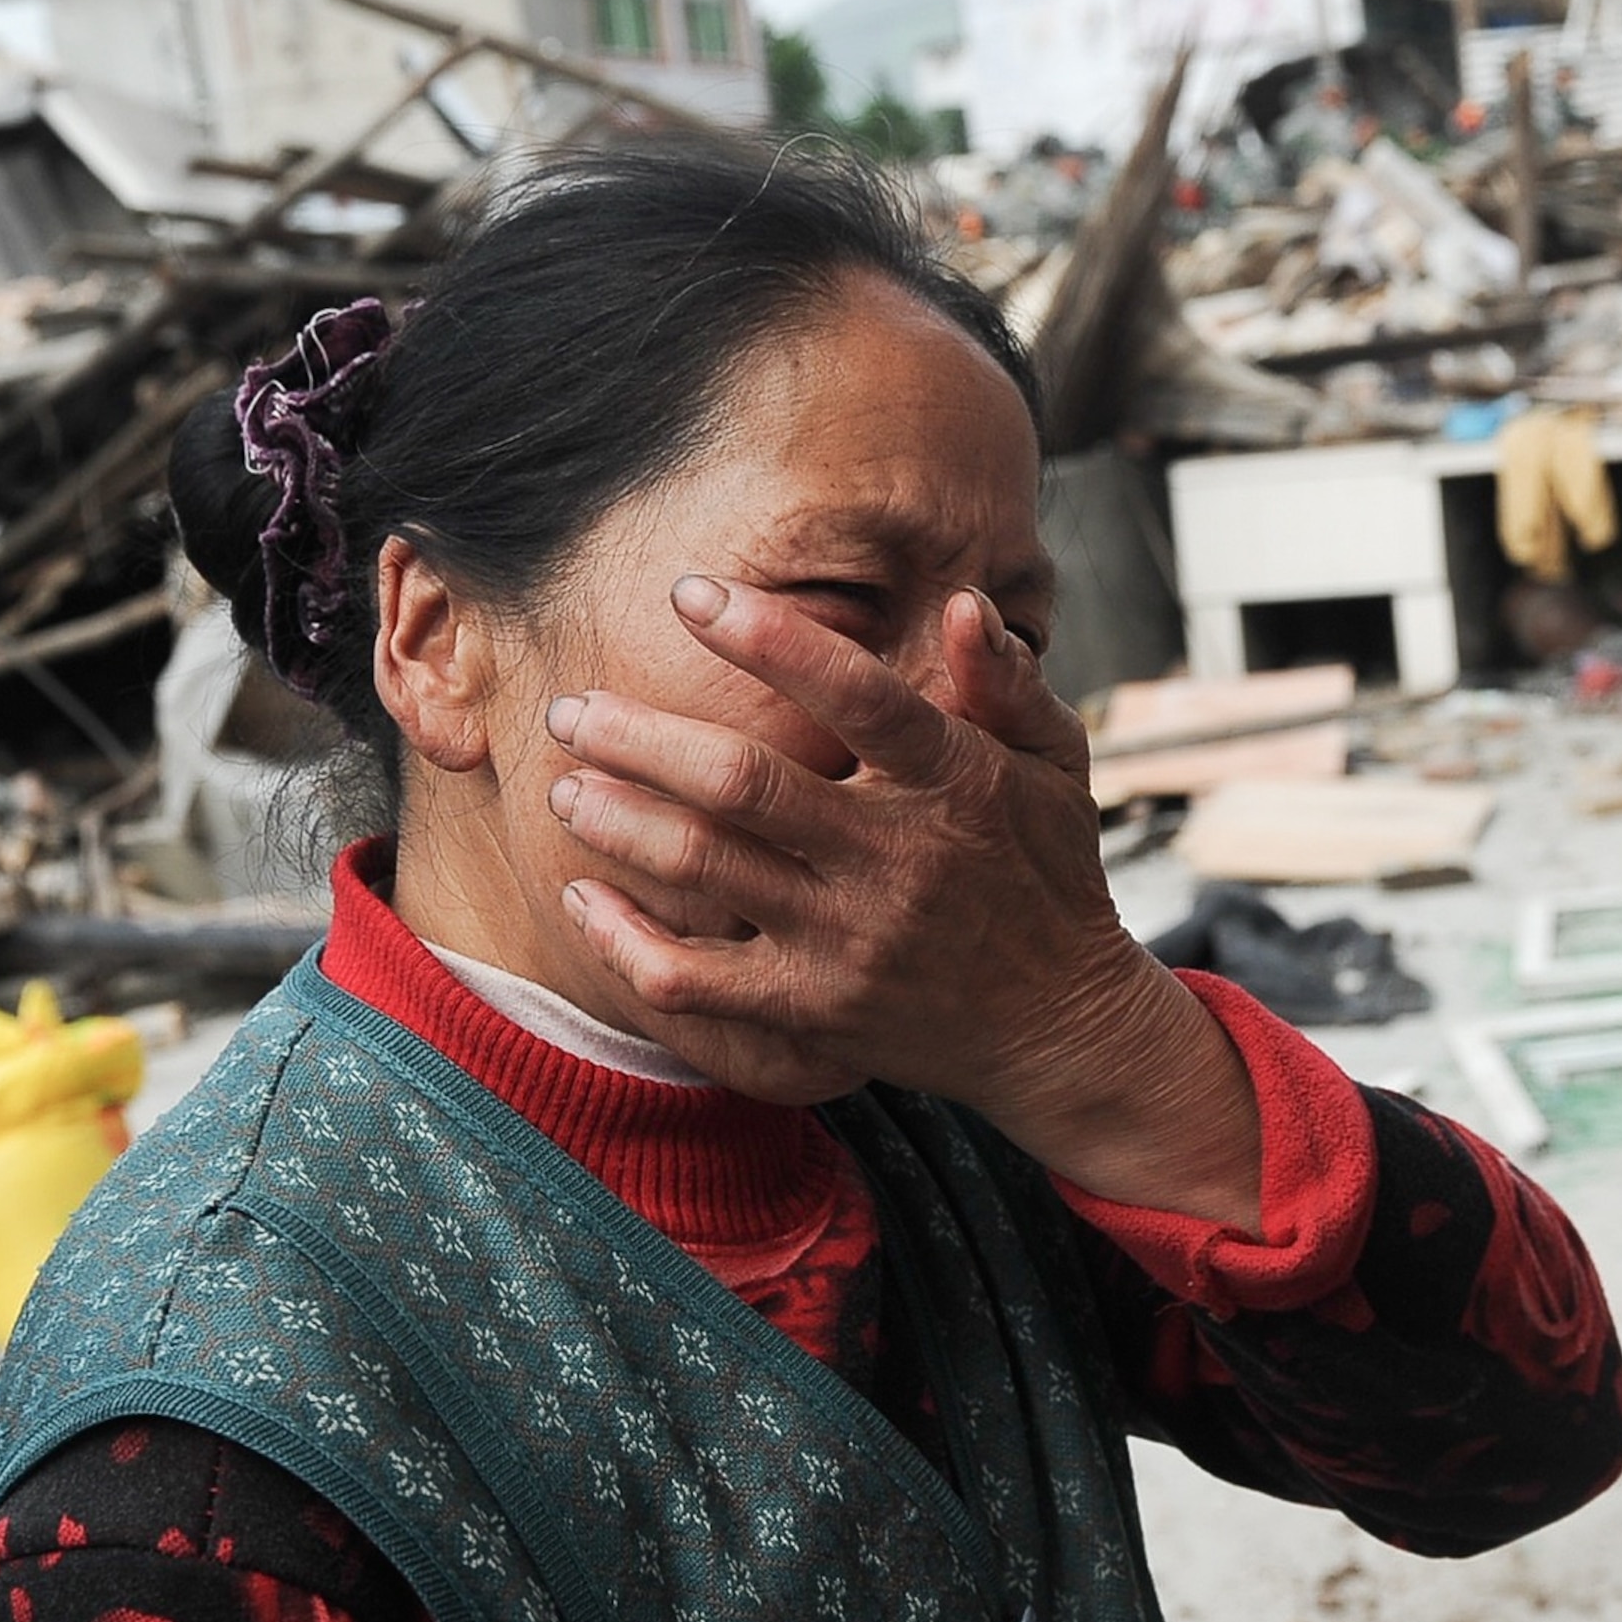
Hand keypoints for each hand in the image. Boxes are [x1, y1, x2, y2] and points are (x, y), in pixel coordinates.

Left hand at [546, 574, 1261, 1228]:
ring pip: (703, 868)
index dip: (767, 637)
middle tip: (571, 706)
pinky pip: (694, 980)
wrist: (1062, 1028)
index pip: (855, 694)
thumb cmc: (1047, 872)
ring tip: (560, 785)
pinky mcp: (813, 1011)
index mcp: (953, 782)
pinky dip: (624, 940)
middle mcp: (895, 860)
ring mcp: (848, 942)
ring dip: (615, 821)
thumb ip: (1006, 682)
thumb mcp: (1056, 765)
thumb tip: (961, 603)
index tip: (686, 593)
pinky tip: (581, 897)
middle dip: (637, 737)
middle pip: (740, 782)